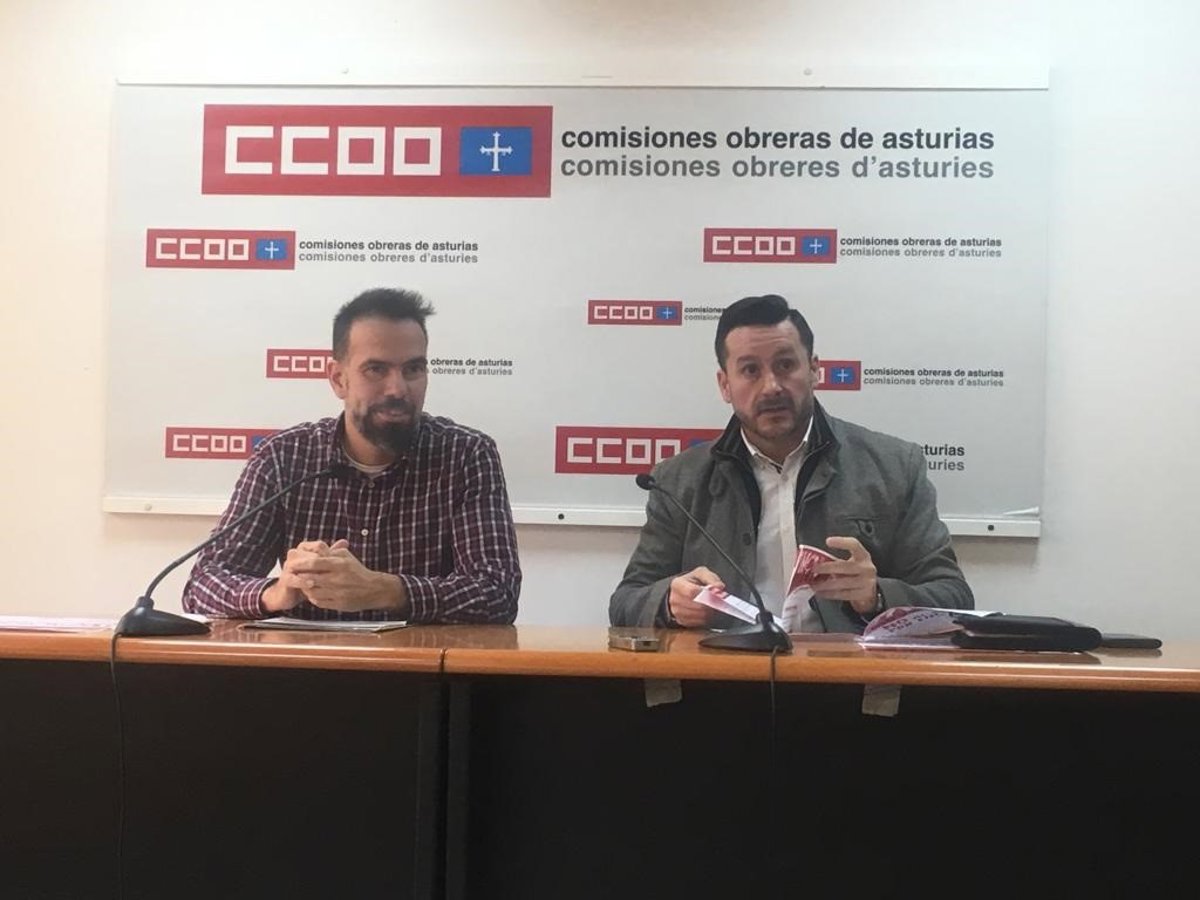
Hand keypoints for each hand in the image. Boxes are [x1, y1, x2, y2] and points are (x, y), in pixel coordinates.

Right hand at [263, 540, 339, 612]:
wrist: (291, 594)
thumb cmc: (309, 578)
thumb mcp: (321, 566)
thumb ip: (332, 553)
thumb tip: (345, 542)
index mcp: (304, 548)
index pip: (319, 546)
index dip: (330, 554)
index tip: (341, 563)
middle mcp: (295, 554)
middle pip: (310, 554)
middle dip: (323, 562)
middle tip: (334, 570)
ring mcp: (288, 566)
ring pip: (301, 564)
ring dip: (313, 571)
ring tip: (324, 576)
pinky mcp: (285, 578)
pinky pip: (293, 578)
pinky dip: (303, 581)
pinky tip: (312, 584)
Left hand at [289, 540, 407, 614]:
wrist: (374, 589)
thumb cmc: (357, 571)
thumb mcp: (345, 556)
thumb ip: (329, 552)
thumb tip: (313, 547)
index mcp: (339, 565)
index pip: (314, 563)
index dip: (301, 563)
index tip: (293, 563)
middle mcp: (338, 579)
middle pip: (310, 578)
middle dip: (299, 576)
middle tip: (294, 574)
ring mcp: (337, 593)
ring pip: (311, 592)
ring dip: (305, 588)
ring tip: (304, 584)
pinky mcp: (338, 604)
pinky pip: (318, 601)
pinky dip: (312, 597)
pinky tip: (313, 593)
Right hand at [666, 566, 723, 627]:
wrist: (682, 591)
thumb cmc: (692, 582)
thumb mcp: (701, 573)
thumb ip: (711, 578)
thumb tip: (719, 587)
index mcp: (677, 584)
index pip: (692, 591)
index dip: (706, 594)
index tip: (716, 594)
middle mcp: (674, 599)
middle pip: (697, 606)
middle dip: (710, 604)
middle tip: (716, 600)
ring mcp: (677, 611)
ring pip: (699, 615)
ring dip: (709, 611)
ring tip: (710, 604)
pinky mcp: (681, 621)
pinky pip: (698, 622)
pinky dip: (705, 618)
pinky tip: (705, 611)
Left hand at [813, 536, 878, 614]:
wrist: (870, 590)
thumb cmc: (856, 572)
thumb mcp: (852, 562)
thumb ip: (837, 561)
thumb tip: (815, 563)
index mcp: (862, 556)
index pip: (854, 545)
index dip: (842, 542)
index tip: (828, 541)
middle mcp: (866, 568)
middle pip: (845, 566)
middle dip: (827, 568)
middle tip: (814, 569)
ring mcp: (866, 582)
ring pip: (842, 583)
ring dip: (825, 584)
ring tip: (814, 584)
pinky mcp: (863, 595)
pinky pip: (843, 594)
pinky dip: (829, 594)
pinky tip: (821, 592)